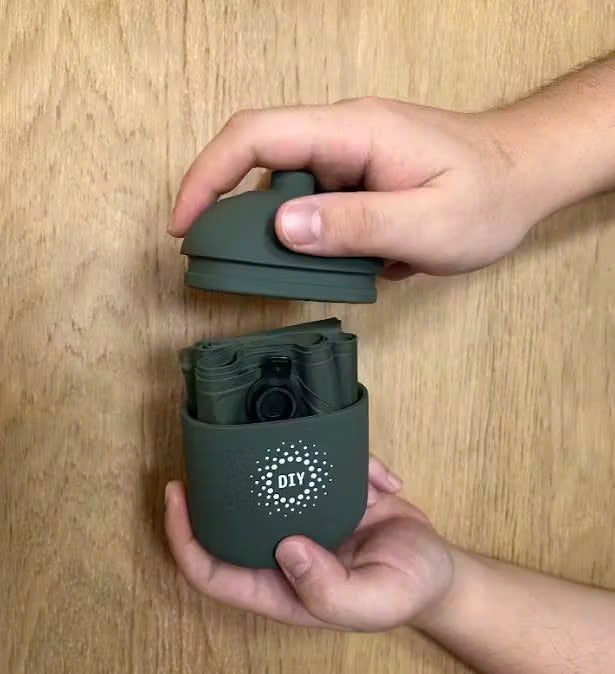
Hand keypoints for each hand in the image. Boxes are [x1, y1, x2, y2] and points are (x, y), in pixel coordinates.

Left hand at [165, 458, 453, 630]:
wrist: (439, 570)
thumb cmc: (406, 590)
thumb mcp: (375, 600)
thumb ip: (330, 590)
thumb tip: (286, 549)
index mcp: (283, 585)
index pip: (213, 570)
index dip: (184, 536)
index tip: (176, 492)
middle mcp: (287, 550)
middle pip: (235, 519)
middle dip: (220, 485)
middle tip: (220, 444)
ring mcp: (310, 517)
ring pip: (275, 484)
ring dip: (283, 461)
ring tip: (298, 438)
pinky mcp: (335, 492)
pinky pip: (329, 466)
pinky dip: (356, 462)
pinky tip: (380, 477)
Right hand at [169, 98, 547, 277]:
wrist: (524, 175)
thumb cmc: (488, 196)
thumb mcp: (427, 222)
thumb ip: (357, 224)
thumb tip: (282, 227)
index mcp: (353, 131)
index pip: (257, 136)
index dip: (208, 176)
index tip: (184, 224)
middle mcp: (343, 134)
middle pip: (259, 159)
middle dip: (227, 208)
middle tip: (221, 262)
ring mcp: (348, 155)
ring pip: (283, 186)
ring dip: (270, 230)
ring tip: (282, 273)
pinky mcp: (355, 177)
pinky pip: (311, 201)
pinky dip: (303, 235)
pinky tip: (326, 262)